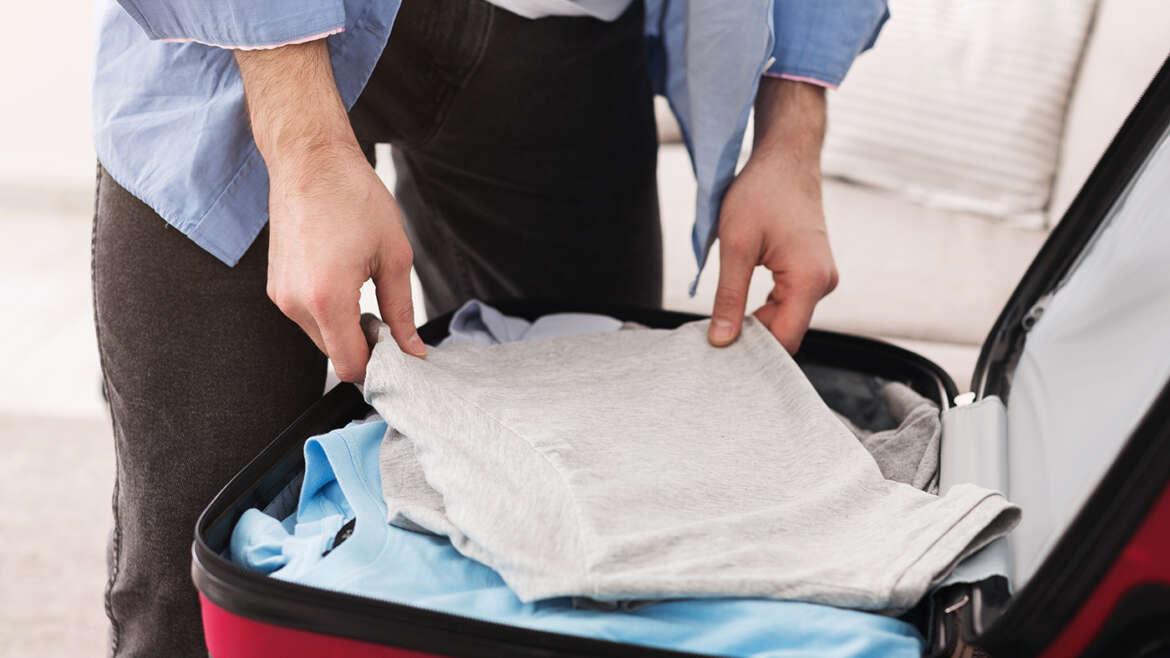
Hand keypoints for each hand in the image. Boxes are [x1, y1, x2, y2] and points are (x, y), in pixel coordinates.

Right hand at [235, 40, 424, 382]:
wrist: (309, 160)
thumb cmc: (353, 198)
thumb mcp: (394, 256)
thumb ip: (402, 311)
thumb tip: (413, 350)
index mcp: (327, 299)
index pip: (350, 366)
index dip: (378, 367)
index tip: (400, 353)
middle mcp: (296, 304)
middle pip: (335, 355)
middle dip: (364, 346)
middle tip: (388, 315)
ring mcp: (281, 296)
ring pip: (321, 337)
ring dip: (346, 328)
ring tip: (364, 288)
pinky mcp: (276, 287)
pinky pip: (307, 317)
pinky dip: (329, 312)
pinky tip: (345, 281)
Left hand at [708, 78, 837, 352]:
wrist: (786, 157)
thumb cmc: (761, 192)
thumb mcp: (736, 246)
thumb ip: (729, 297)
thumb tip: (721, 340)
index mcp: (810, 280)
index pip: (785, 340)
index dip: (753, 353)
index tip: (720, 355)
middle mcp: (824, 283)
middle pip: (786, 332)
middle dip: (752, 340)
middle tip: (713, 342)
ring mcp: (821, 278)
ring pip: (786, 319)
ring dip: (756, 323)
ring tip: (722, 322)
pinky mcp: (812, 271)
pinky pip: (789, 303)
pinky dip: (765, 310)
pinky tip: (739, 308)